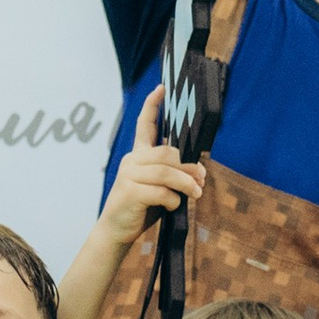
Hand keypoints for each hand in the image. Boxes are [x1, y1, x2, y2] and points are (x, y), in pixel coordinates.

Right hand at [99, 85, 204, 242]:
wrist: (116, 231)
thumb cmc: (140, 208)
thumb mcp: (158, 188)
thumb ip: (173, 176)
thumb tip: (199, 171)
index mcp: (138, 156)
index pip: (144, 126)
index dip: (152, 106)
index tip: (161, 88)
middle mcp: (131, 161)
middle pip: (167, 153)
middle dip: (188, 167)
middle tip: (201, 180)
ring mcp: (128, 175)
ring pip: (166, 172)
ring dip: (186, 184)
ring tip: (196, 193)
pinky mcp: (130, 192)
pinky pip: (161, 191)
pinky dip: (173, 200)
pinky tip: (172, 205)